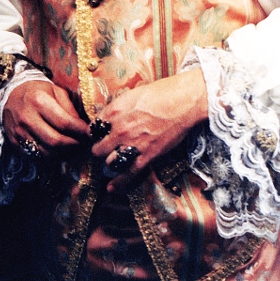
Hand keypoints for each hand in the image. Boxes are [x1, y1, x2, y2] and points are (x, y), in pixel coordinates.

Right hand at [3, 80, 89, 156]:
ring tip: (73, 147)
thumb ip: (69, 108)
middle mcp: (27, 118)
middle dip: (74, 145)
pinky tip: (59, 150)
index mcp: (39, 101)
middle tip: (84, 143)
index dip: (80, 131)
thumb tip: (83, 126)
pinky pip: (36, 156)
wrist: (11, 94)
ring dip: (63, 153)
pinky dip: (50, 156)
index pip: (64, 122)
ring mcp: (19, 132)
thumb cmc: (38, 91)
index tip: (90, 133)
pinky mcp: (15, 143)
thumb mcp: (56, 91)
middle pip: (55, 141)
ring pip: (46, 152)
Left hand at [91, 68, 207, 190]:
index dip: (96, 133)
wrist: (184, 101)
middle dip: (100, 150)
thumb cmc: (163, 92)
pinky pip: (129, 174)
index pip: (94, 128)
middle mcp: (120, 129)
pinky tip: (111, 188)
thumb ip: (121, 106)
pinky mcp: (147, 156)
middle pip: (98, 148)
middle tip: (105, 149)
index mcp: (116, 111)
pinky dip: (119, 182)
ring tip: (115, 160)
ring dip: (111, 162)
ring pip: (110, 162)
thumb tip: (112, 115)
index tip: (100, 135)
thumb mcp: (135, 94)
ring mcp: (133, 144)